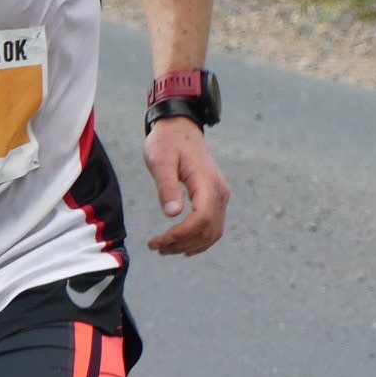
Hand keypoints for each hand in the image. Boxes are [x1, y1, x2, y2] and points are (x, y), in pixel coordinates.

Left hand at [144, 116, 229, 254]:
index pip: (201, 219)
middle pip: (207, 230)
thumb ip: (167, 186)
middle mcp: (220, 192)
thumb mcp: (161, 160)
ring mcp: (220, 197)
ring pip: (212, 233)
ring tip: (163, 248)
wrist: (180, 128)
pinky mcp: (216, 199)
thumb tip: (172, 213)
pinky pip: (213, 227)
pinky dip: (199, 241)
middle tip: (154, 247)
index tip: (158, 240)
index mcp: (208, 183)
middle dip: (180, 243)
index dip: (181, 235)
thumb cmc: (168, 142)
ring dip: (188, 245)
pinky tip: (181, 246)